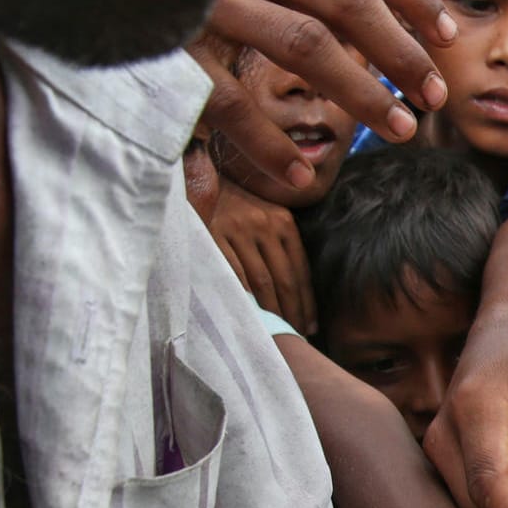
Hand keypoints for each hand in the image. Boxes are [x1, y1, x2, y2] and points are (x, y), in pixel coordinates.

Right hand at [189, 0, 455, 194]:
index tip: (446, 32)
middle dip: (399, 52)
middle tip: (432, 98)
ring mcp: (201, 0)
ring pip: (303, 44)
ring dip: (360, 95)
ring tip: (397, 131)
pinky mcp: (164, 48)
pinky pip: (229, 100)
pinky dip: (269, 145)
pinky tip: (301, 179)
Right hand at [206, 181, 314, 332]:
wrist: (197, 171)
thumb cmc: (233, 202)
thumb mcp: (263, 214)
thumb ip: (279, 242)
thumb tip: (296, 288)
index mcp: (284, 221)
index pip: (300, 270)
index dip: (307, 302)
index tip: (310, 325)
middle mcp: (265, 223)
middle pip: (284, 280)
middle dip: (292, 312)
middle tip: (295, 336)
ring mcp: (238, 228)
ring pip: (260, 281)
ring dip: (270, 311)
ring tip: (275, 332)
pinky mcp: (212, 232)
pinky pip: (231, 274)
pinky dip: (242, 298)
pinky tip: (248, 315)